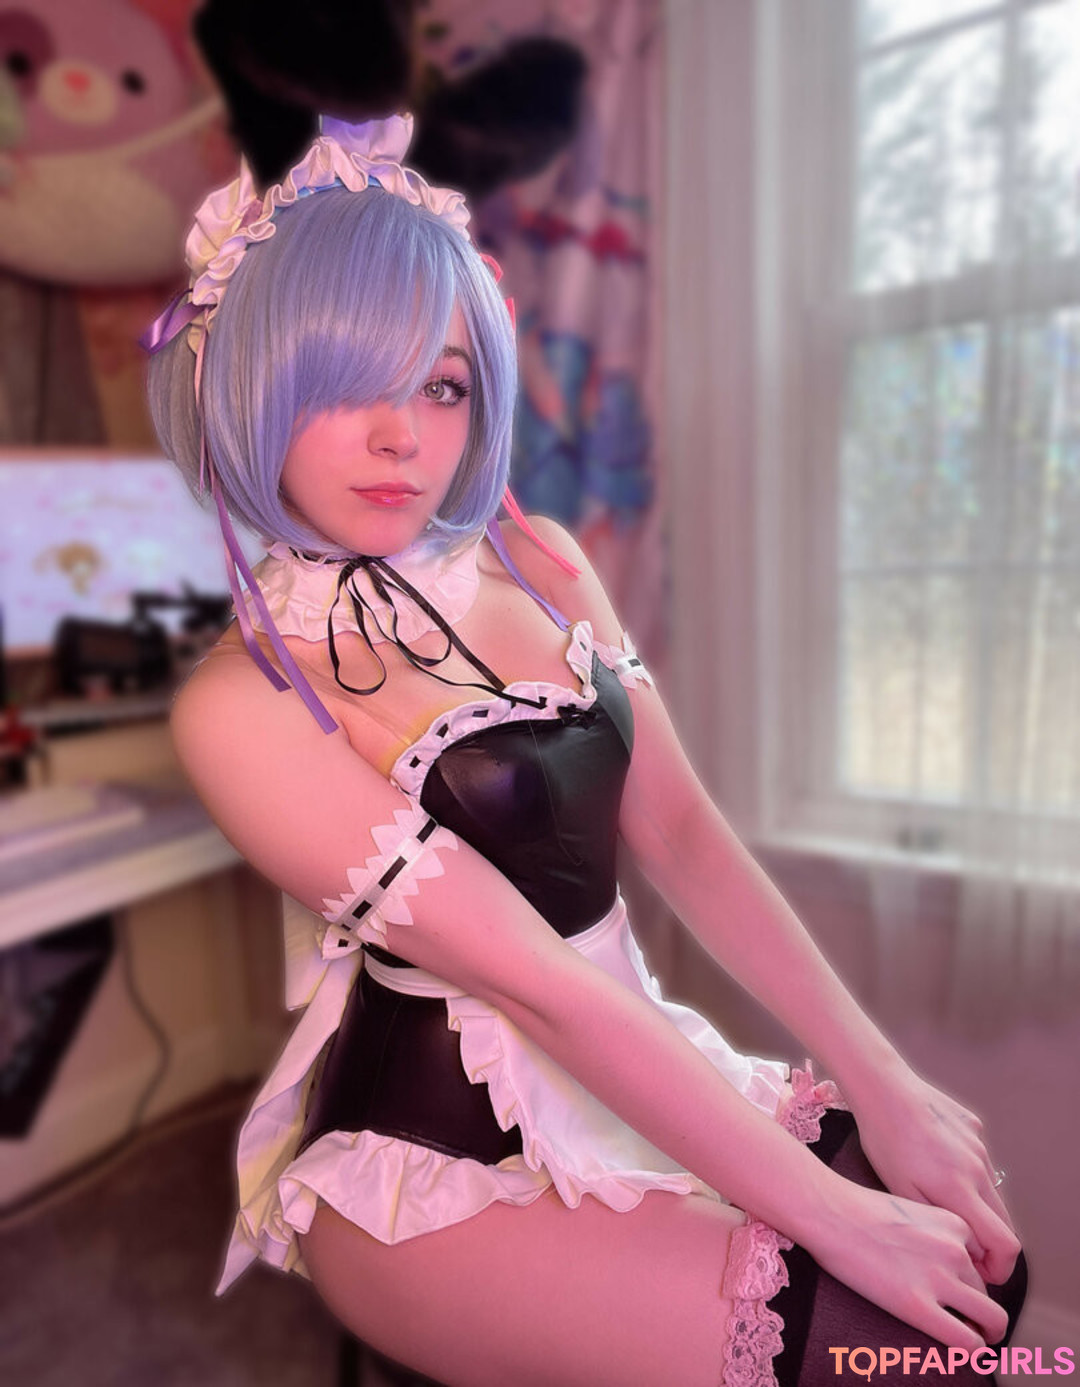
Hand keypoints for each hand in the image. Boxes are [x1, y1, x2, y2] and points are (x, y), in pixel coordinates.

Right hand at [805, 1176, 1010, 1349]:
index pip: (982, 1263)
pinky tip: (964, 1354)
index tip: (960, 1294)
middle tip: (965, 1322)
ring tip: (969, 1339)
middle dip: (977, 1310)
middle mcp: (955, 1249)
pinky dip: (973, 1352)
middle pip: (985, 1292)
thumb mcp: (909, 1208)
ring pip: (991, 1319)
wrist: (827, 1210)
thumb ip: (932, 1233)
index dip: (971, 1283)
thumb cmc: (854, 1208)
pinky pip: (966, 1341)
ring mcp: (939, 1277)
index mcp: (954, 1223)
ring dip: (984, 1333)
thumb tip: (935, 1265)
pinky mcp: (918, 1305)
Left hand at [846, 1066, 1020, 1286]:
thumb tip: (966, 1248)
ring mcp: (978, 1145)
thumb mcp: (902, 1192)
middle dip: (990, 1242)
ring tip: (940, 1201)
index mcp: (961, 1190)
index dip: (1000, 1267)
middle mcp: (978, 1169)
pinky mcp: (972, 1126)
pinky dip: (966, 1171)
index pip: (1006, 1244)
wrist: (883, 1088)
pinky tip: (934, 1162)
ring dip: (977, 1205)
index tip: (982, 1272)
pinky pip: (978, 1159)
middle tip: (965, 1248)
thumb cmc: (884, 1140)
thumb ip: (938, 1223)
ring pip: (991, 1189)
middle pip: (1004, 1220)